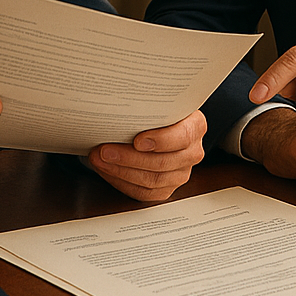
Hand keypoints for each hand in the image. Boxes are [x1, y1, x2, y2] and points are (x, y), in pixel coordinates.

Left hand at [85, 110, 205, 201]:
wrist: (161, 124)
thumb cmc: (157, 111)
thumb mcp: (159, 102)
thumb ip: (149, 105)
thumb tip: (120, 101)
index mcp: (196, 126)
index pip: (182, 137)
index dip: (160, 140)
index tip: (137, 140)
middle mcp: (192, 152)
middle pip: (162, 162)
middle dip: (128, 158)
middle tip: (104, 151)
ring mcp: (181, 173)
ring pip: (152, 180)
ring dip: (120, 171)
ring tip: (100, 160)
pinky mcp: (167, 188)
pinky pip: (145, 193)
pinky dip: (122, 182)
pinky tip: (108, 171)